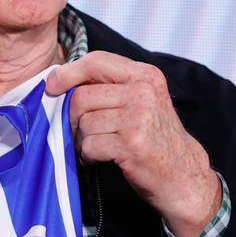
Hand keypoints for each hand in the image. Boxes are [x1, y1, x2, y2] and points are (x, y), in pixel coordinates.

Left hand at [46, 51, 220, 236]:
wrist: (183, 175)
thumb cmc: (155, 138)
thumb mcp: (141, 101)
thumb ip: (111, 86)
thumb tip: (60, 80)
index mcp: (145, 75)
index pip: (96, 61)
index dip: (68, 72)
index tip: (53, 86)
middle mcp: (143, 92)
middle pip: (82, 96)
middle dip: (72, 117)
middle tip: (80, 131)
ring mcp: (139, 117)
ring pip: (84, 122)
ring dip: (82, 139)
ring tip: (97, 146)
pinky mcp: (131, 143)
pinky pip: (90, 145)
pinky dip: (88, 155)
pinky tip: (99, 158)